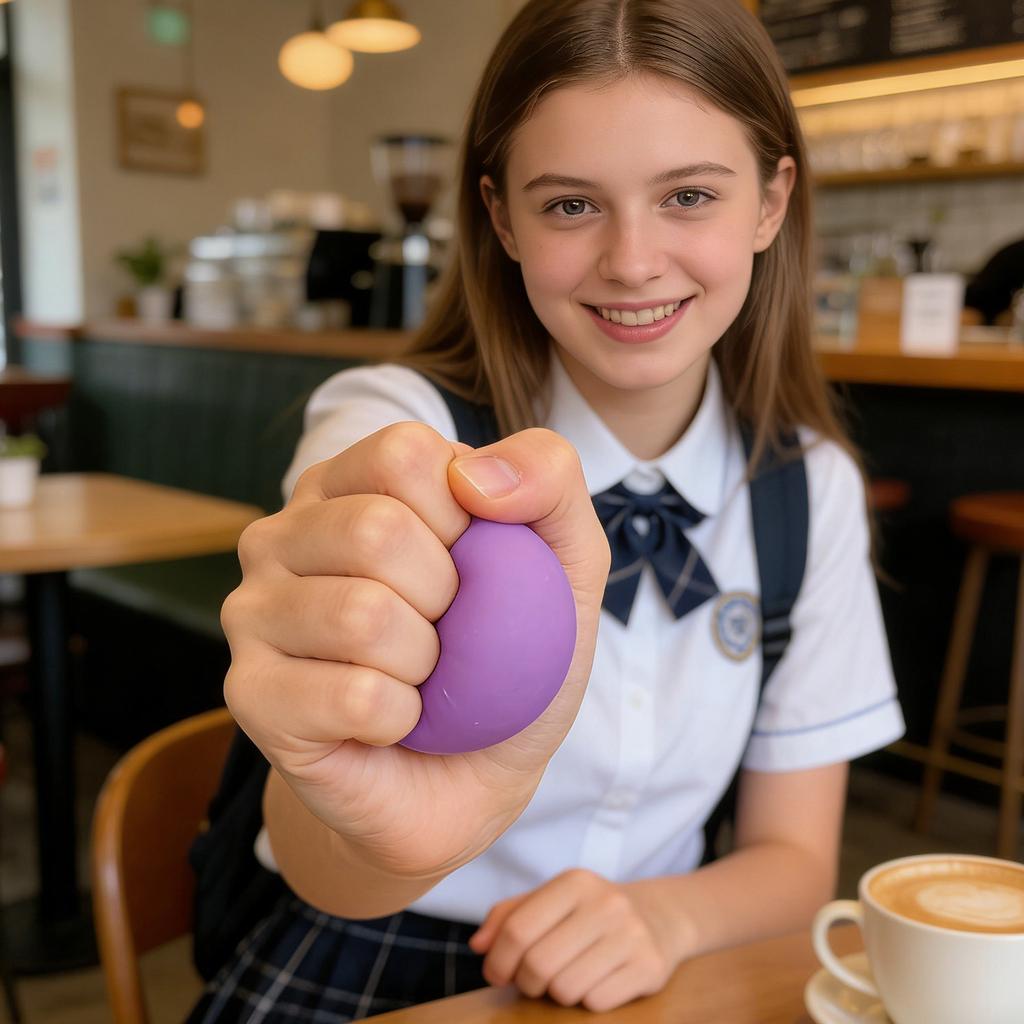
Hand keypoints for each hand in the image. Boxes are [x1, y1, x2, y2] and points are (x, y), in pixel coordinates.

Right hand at [222, 422, 608, 880]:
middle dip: (450, 599)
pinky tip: (398, 723)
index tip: (475, 563)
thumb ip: (549, 477)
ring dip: (428, 666)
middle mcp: (281, 535)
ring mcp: (252, 612)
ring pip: (361, 616)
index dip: (465, 516)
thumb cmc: (513, 657)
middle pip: (376, 531)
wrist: (473, 776)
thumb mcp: (565, 561)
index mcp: (347, 484)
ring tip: (423, 679)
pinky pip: (353, 696)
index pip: (402, 454)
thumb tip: (472, 473)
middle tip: (450, 635)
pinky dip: (405, 719)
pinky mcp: (250, 693)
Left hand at [468, 869, 684, 1011]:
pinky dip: (586, 1001)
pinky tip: (594, 982)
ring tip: (565, 977)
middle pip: (538, 963)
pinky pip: (596, 1003)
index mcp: (575, 882)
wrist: (659, 916)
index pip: (518, 928)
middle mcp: (606, 904)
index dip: (498, 960)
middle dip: (526, 982)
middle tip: (531, 981)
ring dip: (556, 994)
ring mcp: (631, 935)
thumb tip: (478, 946)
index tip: (495, 974)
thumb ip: (509, 916)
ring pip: (565, 988)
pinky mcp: (649, 968)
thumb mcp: (552, 901)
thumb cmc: (589, 912)